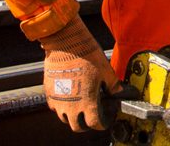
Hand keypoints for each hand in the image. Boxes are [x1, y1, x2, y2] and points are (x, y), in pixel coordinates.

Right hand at [40, 16, 119, 131]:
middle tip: (91, 117)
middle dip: (85, 124)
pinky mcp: (49, 92)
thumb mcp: (106, 71)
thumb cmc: (87, 55)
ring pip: (64, 118)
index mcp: (87, 102)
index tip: (104, 120)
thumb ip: (113, 86)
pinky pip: (54, 107)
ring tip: (79, 108)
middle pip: (77, 126)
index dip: (101, 124)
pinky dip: (61, 106)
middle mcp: (71, 105)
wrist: (66, 43)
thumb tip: (120, 92)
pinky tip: (68, 98)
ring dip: (72, 116)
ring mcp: (58, 100)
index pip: (94, 124)